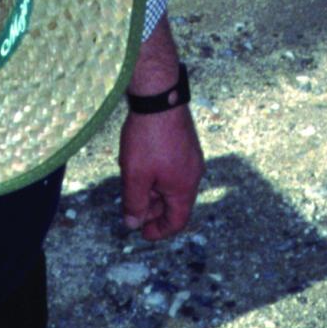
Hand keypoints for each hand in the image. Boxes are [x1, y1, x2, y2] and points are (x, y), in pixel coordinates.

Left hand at [118, 102, 203, 240]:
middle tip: (133, 211)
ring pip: (172, 185)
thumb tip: (133, 224)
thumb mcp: (135, 176)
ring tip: (133, 186)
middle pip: (175, 204)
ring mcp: (192, 157)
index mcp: (184, 188)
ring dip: (154, 192)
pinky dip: (158, 176)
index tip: (142, 233)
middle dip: (153, 211)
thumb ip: (134, 204)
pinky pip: (173, 169)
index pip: (177, 221)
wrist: (159, 94)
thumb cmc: (148, 137)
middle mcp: (193, 174)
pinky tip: (141, 166)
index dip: (159, 231)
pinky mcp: (186, 143)